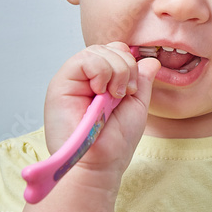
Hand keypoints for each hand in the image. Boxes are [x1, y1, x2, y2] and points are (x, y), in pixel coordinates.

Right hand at [43, 42, 159, 185]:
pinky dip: (101, 72)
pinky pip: (84, 59)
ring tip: (113, 96)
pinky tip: (101, 92)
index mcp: (103, 82)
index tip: (133, 90)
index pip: (117, 52)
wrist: (99, 163)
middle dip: (126, 67)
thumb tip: (151, 60)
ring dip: (116, 71)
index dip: (130, 63)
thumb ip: (142, 81)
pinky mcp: (60, 84)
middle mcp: (86, 79)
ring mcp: (73, 80)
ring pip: (98, 50)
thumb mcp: (136, 105)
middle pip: (109, 47)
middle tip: (125, 94)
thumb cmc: (115, 142)